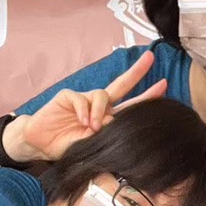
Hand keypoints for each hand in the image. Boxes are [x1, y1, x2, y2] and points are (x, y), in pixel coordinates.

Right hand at [6, 52, 167, 163]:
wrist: (40, 144)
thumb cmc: (68, 146)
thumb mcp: (95, 147)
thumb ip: (111, 140)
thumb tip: (130, 136)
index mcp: (108, 116)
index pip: (131, 104)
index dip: (147, 96)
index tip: (165, 85)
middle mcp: (99, 105)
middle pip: (121, 85)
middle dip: (137, 71)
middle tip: (151, 58)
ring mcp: (84, 99)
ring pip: (103, 95)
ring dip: (101, 112)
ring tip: (94, 128)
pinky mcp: (68, 96)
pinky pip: (82, 99)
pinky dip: (85, 111)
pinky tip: (83, 123)